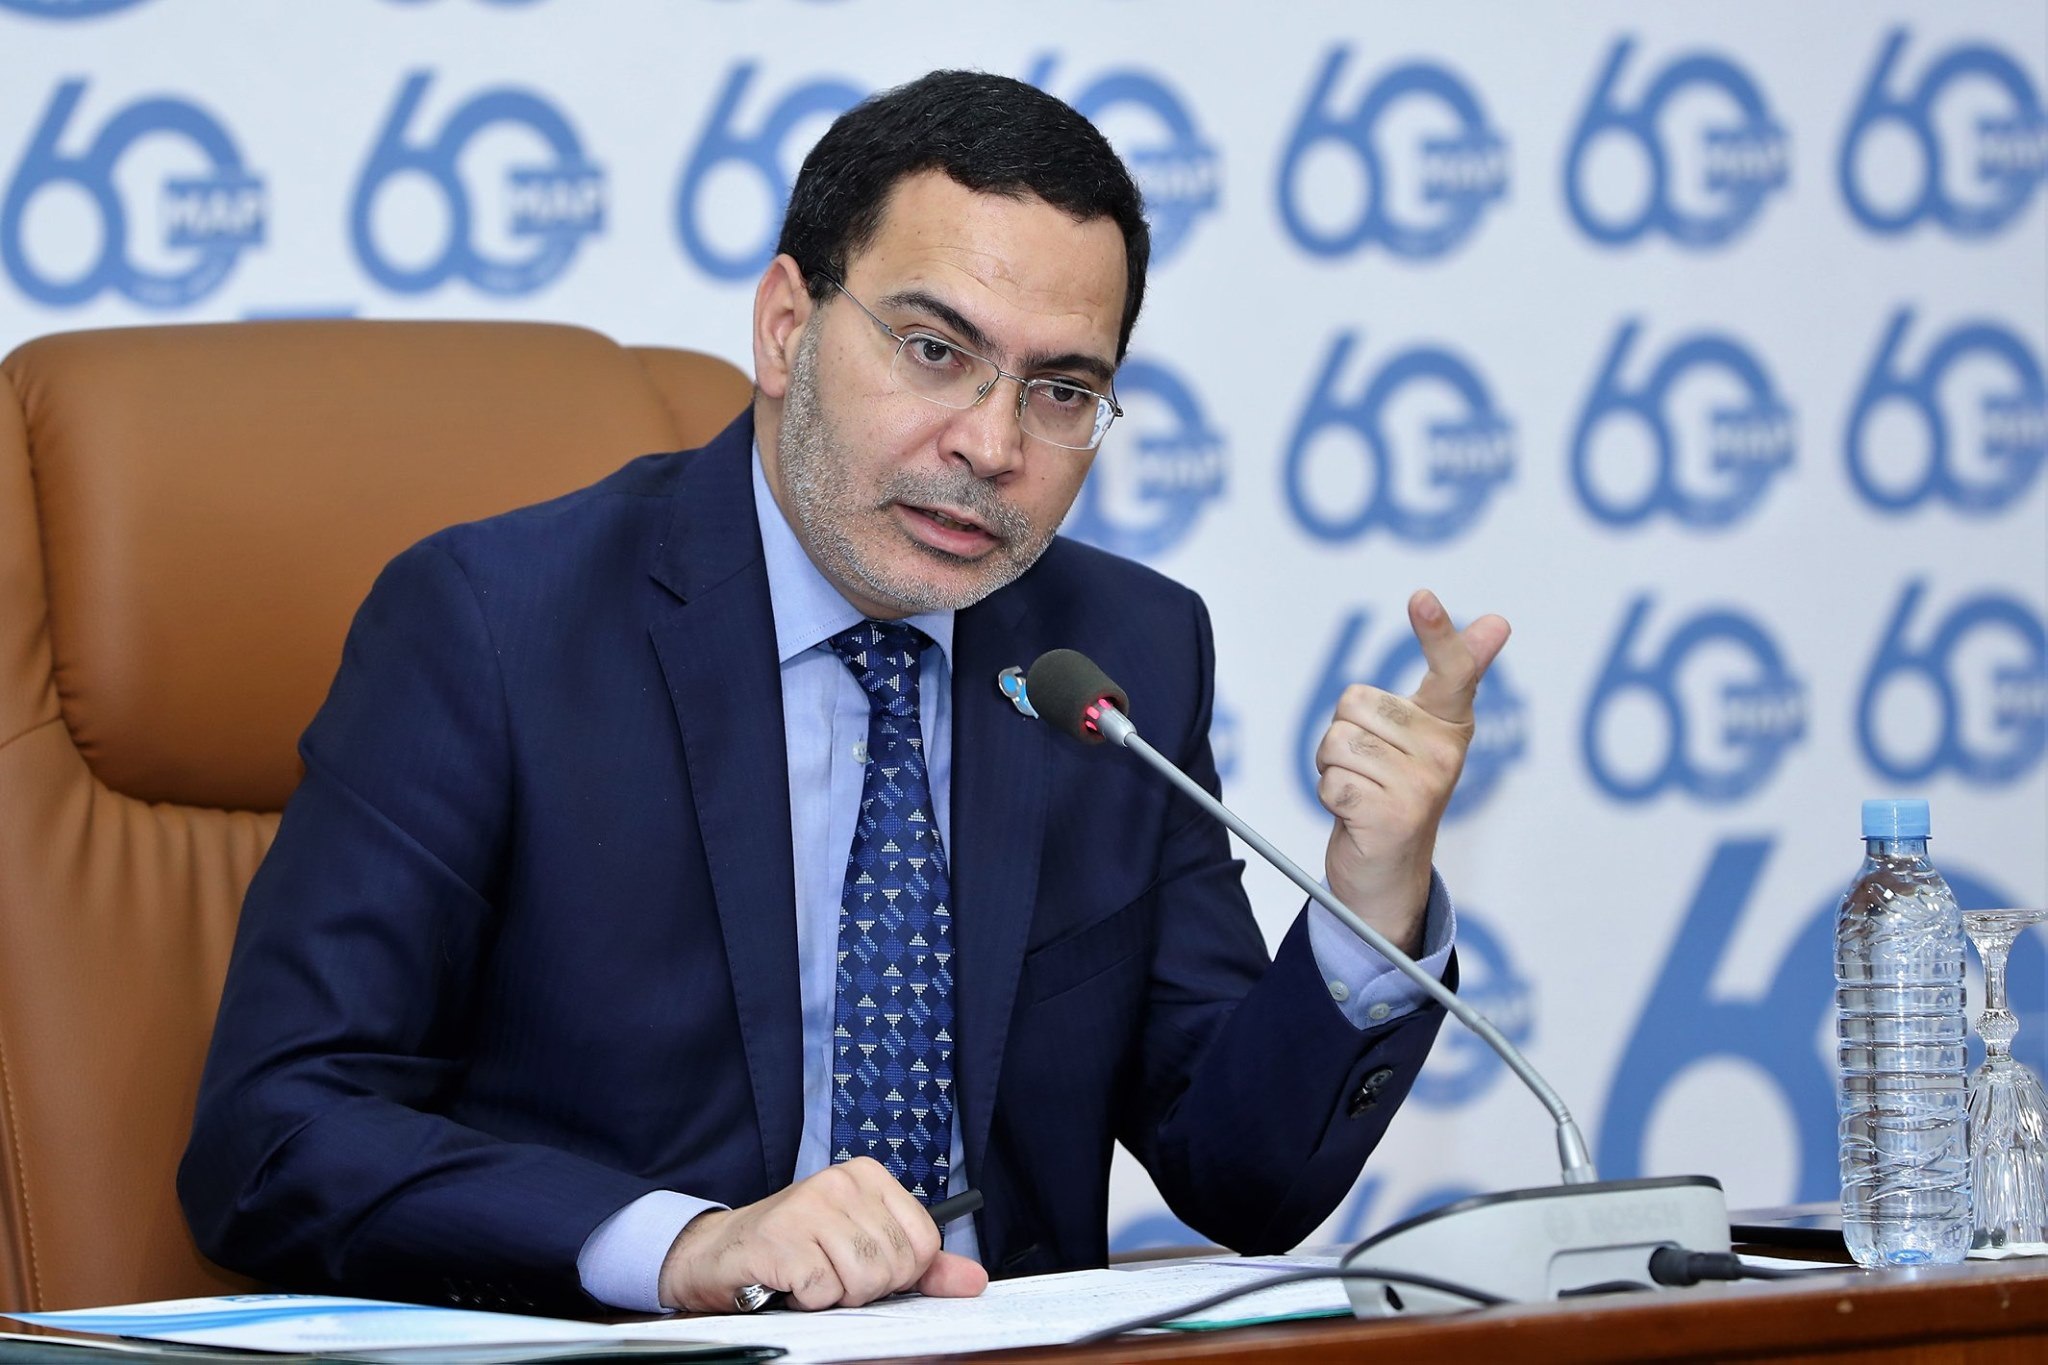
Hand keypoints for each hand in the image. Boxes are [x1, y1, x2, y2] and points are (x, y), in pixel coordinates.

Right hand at [658, 1158, 988, 1312]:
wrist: (720, 1253)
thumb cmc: (797, 1249)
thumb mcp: (864, 1248)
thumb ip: (922, 1266)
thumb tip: (974, 1281)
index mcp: (869, 1177)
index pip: (925, 1243)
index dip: (901, 1273)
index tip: (866, 1265)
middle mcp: (841, 1182)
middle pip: (896, 1266)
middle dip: (867, 1288)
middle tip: (831, 1272)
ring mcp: (810, 1207)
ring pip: (864, 1281)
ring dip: (836, 1295)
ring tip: (812, 1276)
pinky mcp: (782, 1240)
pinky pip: (823, 1292)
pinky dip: (808, 1300)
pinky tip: (789, 1282)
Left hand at [1314, 589, 1509, 954]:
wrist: (1388, 872)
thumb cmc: (1394, 790)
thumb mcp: (1418, 733)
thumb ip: (1446, 677)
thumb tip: (1499, 622)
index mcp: (1451, 724)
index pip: (1451, 669)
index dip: (1437, 632)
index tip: (1421, 597)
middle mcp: (1445, 753)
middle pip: (1355, 703)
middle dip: (1344, 733)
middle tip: (1369, 768)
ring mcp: (1423, 787)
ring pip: (1338, 742)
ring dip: (1332, 767)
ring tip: (1361, 790)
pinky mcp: (1394, 818)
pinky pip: (1331, 781)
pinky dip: (1329, 797)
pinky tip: (1355, 815)